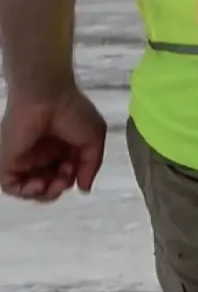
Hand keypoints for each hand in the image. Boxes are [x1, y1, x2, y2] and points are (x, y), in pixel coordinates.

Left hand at [1, 86, 106, 203]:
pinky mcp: (8, 161)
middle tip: (61, 182)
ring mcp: (24, 159)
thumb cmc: (74, 112)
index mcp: (62, 149)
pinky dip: (23, 191)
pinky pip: (11, 185)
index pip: (64, 175)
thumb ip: (92, 165)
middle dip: (56, 190)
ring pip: (28, 188)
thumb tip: (84, 188)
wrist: (48, 97)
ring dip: (41, 194)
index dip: (70, 180)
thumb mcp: (95, 139)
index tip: (75, 170)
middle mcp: (42, 156)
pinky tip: (36, 185)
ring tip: (48, 186)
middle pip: (47, 185)